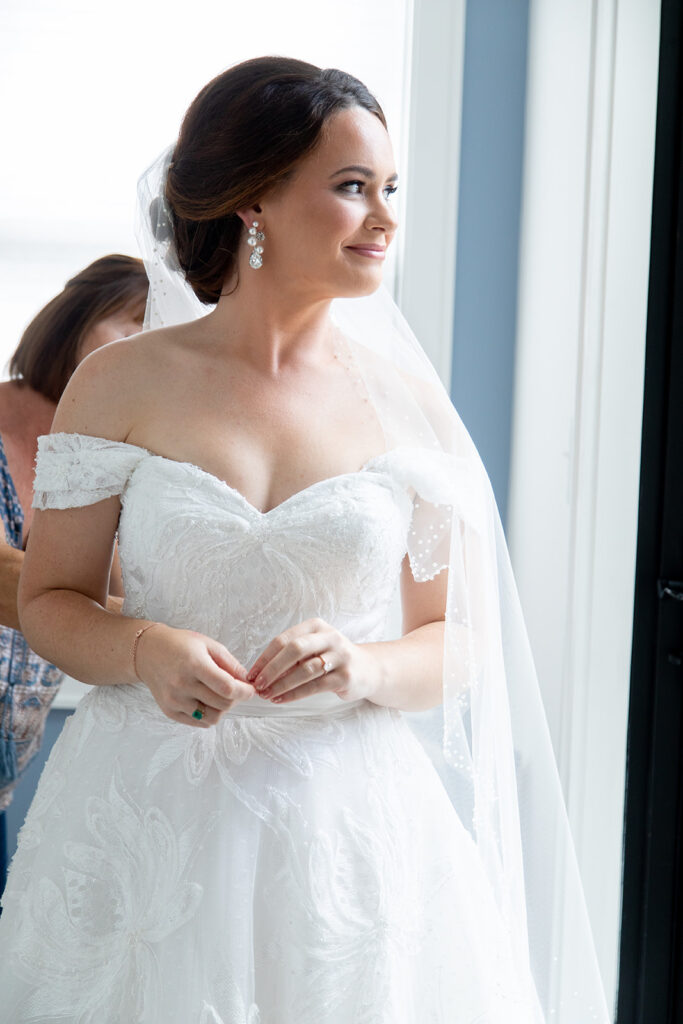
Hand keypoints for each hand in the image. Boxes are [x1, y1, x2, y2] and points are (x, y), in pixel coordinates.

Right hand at [134, 623, 255, 726]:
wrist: (148, 652)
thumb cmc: (179, 645)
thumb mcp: (208, 645)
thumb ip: (229, 663)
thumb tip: (247, 681)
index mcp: (194, 664)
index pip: (227, 687)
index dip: (244, 691)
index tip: (250, 689)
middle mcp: (182, 684)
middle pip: (222, 704)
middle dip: (235, 699)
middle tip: (235, 690)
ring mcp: (174, 700)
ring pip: (212, 717)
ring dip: (223, 709)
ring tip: (220, 696)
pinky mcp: (169, 711)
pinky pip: (199, 722)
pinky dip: (209, 715)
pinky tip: (207, 701)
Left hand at [246, 617, 380, 704]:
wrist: (368, 669)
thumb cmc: (332, 659)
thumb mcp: (314, 648)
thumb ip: (291, 656)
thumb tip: (259, 673)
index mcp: (316, 626)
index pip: (284, 640)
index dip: (265, 658)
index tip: (251, 674)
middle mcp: (329, 637)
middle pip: (294, 650)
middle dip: (272, 669)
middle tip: (258, 684)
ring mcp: (340, 656)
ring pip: (304, 670)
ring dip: (282, 684)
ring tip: (267, 695)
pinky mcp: (345, 676)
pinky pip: (314, 686)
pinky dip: (294, 694)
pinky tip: (282, 700)